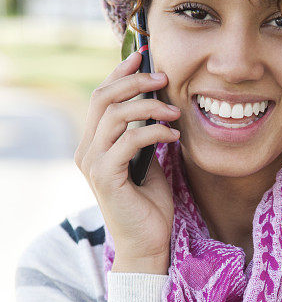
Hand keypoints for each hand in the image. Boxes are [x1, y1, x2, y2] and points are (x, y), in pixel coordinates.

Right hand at [74, 51, 179, 265]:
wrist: (147, 244)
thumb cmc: (150, 204)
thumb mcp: (147, 160)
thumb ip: (143, 134)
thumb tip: (158, 102)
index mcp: (93, 144)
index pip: (100, 97)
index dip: (119, 73)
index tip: (143, 57)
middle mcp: (86, 150)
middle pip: (103, 98)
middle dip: (135, 82)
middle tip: (165, 78)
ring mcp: (93, 163)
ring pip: (115, 115)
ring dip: (149, 106)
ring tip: (175, 111)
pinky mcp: (106, 177)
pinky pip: (129, 140)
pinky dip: (155, 132)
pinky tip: (174, 137)